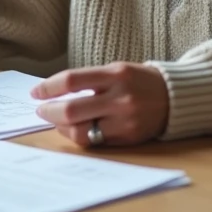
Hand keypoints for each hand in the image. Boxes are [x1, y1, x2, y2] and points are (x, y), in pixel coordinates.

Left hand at [31, 63, 169, 147]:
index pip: (71, 81)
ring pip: (81, 132)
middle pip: (72, 110)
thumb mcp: (117, 70)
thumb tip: (53, 93)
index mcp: (116, 75)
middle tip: (41, 110)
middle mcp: (120, 98)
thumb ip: (89, 80)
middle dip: (50, 112)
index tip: (36, 92)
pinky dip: (80, 135)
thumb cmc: (139, 81)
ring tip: (57, 121)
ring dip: (62, 127)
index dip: (48, 87)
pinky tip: (75, 129)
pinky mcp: (128, 138)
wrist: (175, 98)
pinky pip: (95, 141)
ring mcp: (124, 121)